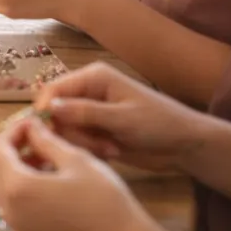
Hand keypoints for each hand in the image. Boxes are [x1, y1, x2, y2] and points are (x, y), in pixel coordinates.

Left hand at [0, 117, 152, 230]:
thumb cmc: (103, 200)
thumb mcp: (76, 160)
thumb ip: (46, 140)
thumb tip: (30, 126)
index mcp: (16, 187)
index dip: (13, 131)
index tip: (33, 123)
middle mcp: (10, 211)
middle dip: (15, 150)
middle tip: (41, 138)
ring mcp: (20, 229)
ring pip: (9, 189)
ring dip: (22, 170)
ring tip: (50, 159)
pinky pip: (20, 208)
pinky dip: (29, 191)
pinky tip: (53, 184)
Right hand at [35, 62, 211, 171]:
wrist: (185, 145)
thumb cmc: (159, 125)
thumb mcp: (123, 119)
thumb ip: (86, 113)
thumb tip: (49, 107)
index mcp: (93, 77)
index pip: (53, 90)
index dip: (45, 111)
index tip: (49, 135)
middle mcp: (87, 91)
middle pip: (55, 111)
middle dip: (72, 132)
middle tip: (99, 146)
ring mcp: (90, 111)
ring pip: (64, 129)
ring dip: (83, 143)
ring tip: (110, 149)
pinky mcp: (94, 130)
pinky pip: (75, 140)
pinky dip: (88, 149)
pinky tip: (110, 152)